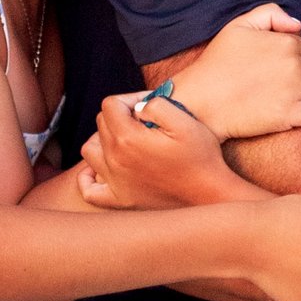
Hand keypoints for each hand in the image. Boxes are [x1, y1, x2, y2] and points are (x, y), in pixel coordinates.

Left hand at [78, 90, 238, 209]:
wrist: (211, 195)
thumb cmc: (201, 157)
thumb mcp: (185, 120)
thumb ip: (156, 104)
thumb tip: (137, 108)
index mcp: (128, 138)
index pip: (111, 105)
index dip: (130, 99)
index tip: (148, 107)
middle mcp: (115, 160)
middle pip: (101, 124)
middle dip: (120, 116)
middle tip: (145, 122)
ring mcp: (115, 182)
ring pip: (90, 150)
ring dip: (103, 140)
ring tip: (125, 140)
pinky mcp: (120, 200)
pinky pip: (89, 189)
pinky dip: (89, 177)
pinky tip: (103, 169)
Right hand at [169, 5, 300, 142]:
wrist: (201, 102)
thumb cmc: (216, 63)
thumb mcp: (238, 26)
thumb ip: (270, 14)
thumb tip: (298, 25)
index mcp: (284, 42)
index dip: (299, 55)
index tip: (283, 65)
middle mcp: (294, 65)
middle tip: (287, 81)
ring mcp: (294, 92)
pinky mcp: (291, 116)